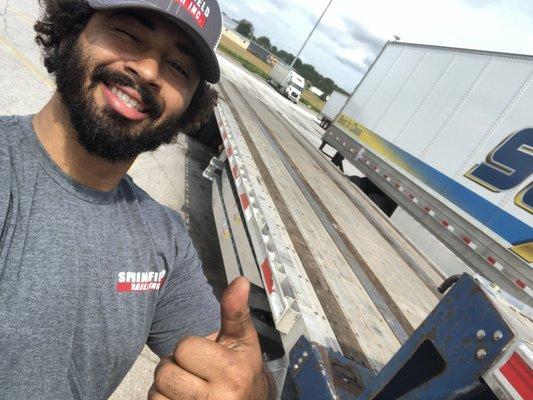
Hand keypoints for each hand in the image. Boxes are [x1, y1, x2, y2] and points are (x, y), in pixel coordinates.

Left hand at [149, 277, 268, 399]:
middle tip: (192, 371)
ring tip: (188, 386)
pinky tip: (181, 399)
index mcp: (232, 371)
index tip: (204, 355)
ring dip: (165, 389)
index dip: (189, 348)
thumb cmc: (241, 367)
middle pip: (165, 373)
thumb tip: (240, 281)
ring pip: (157, 395)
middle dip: (174, 367)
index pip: (184, 349)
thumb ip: (235, 311)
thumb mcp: (242, 339)